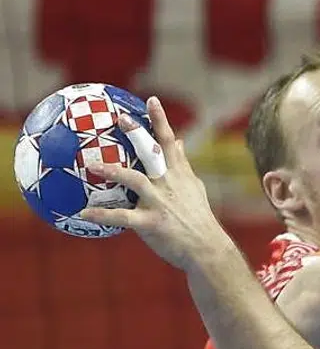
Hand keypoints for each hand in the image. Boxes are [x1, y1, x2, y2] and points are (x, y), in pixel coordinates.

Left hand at [78, 97, 229, 270]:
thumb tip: (179, 142)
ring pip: (135, 181)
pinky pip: (123, 218)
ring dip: (113, 171)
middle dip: (138, 134)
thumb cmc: (198, 218)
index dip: (160, 120)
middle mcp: (169, 183)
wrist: (207, 248)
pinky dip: (102, 215)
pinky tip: (84, 212)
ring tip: (92, 165)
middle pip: (153, 153)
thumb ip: (183, 164)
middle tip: (121, 118)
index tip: (150, 100)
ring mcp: (160, 202)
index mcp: (178, 174)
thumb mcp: (194, 187)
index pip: (169, 142)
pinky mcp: (152, 223)